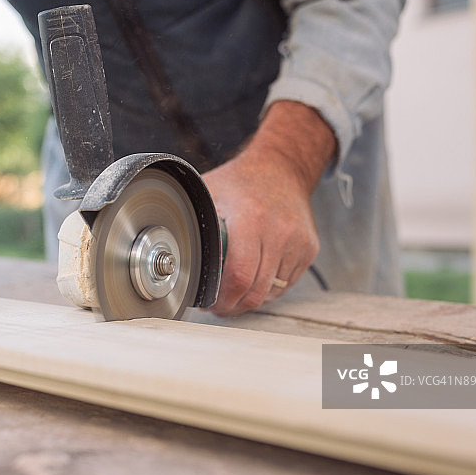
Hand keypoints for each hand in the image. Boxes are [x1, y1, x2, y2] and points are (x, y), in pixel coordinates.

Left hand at [202, 101, 335, 315]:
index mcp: (251, 219)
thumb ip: (189, 221)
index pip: (239, 276)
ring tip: (233, 290)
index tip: (208, 303)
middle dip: (232, 306)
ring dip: (249, 299)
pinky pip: (285, 285)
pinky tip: (254, 277)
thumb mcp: (209, 193)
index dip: (222, 299)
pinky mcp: (309, 250)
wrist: (282, 168)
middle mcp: (279, 232)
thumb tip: (166, 251)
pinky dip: (267, 288)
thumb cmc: (240, 182)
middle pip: (255, 292)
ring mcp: (298, 242)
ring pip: (271, 293)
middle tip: (217, 304)